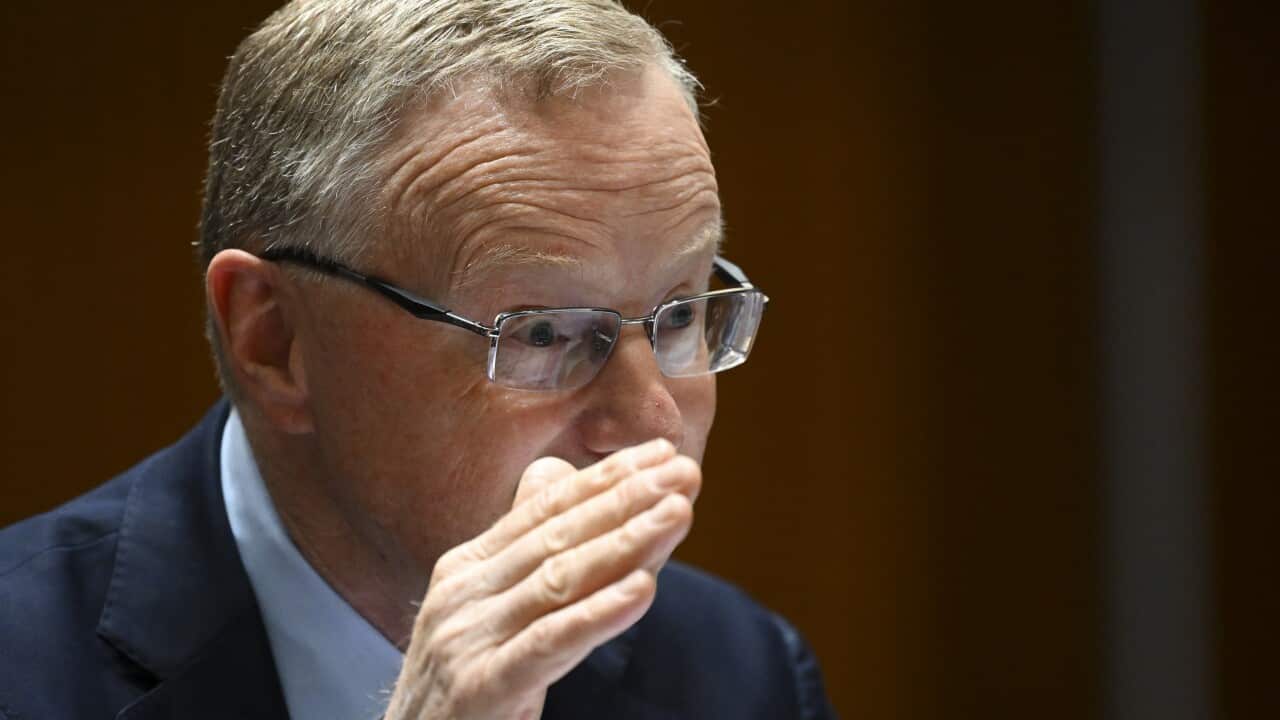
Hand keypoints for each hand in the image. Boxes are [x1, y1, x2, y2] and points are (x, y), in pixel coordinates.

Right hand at [384, 439, 700, 719]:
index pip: (547, 508)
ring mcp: (467, 638)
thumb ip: (527, 550)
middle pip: (559, 534)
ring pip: (559, 580)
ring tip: (677, 513)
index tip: (662, 452)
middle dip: (627, 498)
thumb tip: (557, 474)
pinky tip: (643, 590)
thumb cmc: (463, 684)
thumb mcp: (489, 610)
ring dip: (625, 543)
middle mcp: (463, 592)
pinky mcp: (480, 685)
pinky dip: (598, 614)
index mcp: (469, 567)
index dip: (607, 478)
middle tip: (684, 471)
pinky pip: (548, 643)